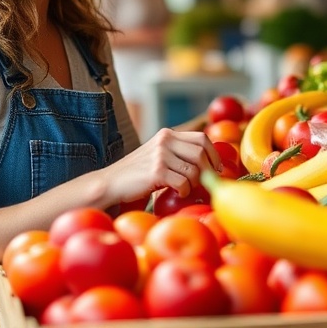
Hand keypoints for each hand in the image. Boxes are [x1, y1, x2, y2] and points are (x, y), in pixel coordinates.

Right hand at [105, 129, 221, 203]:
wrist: (110, 183)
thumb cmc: (137, 174)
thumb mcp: (158, 155)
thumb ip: (178, 153)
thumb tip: (211, 163)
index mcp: (167, 134)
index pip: (202, 138)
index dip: (213, 154)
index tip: (216, 168)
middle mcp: (165, 140)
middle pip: (201, 153)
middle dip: (207, 171)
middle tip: (204, 183)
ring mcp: (161, 154)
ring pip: (195, 170)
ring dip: (194, 183)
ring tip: (185, 188)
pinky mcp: (157, 171)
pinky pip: (184, 183)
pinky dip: (184, 191)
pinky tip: (176, 193)